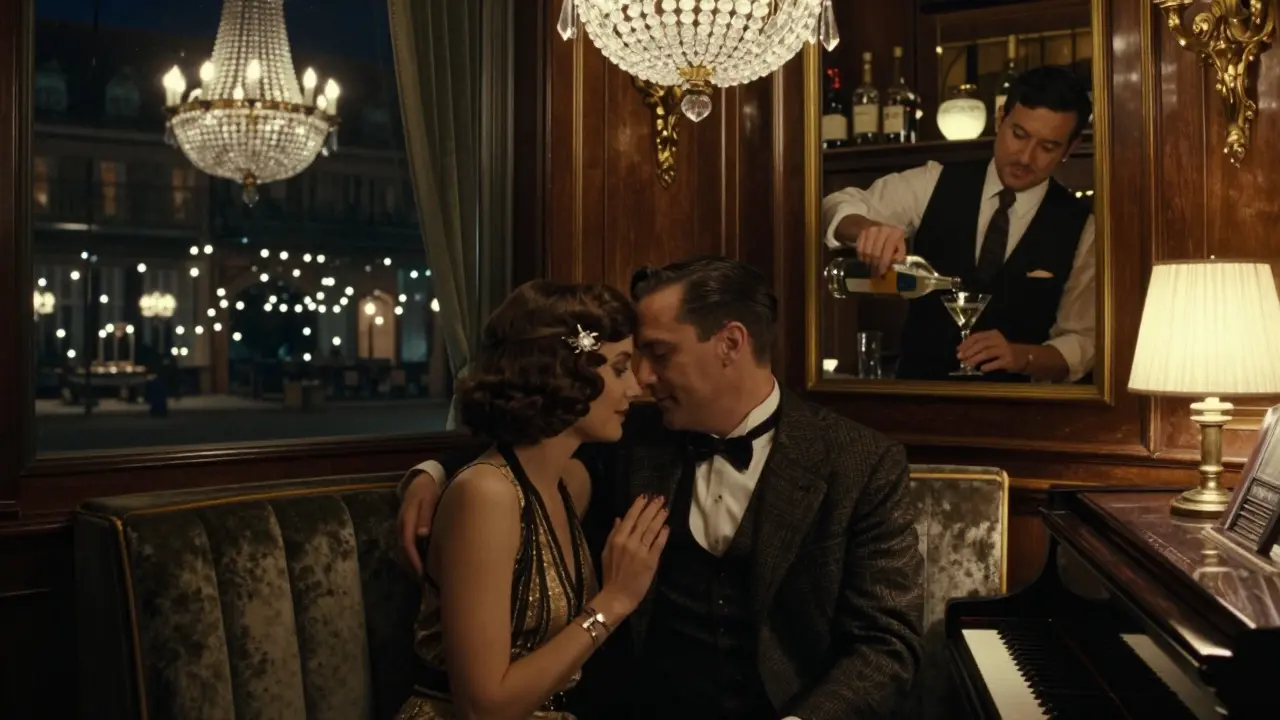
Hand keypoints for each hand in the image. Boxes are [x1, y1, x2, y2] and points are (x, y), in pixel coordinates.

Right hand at [398, 470, 443, 575]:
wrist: (420, 480)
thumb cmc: (429, 490)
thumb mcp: (430, 499)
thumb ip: (426, 516)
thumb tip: (422, 535)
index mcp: (407, 518)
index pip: (408, 543)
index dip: (414, 559)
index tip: (421, 573)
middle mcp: (400, 524)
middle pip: (403, 549)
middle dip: (411, 565)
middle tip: (422, 580)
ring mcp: (400, 525)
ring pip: (401, 548)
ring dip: (409, 562)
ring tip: (420, 575)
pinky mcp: (403, 527)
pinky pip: (404, 544)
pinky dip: (409, 555)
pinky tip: (418, 562)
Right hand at [593, 495, 669, 619]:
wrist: (617, 595)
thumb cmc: (610, 574)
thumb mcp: (606, 552)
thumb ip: (613, 534)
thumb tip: (619, 518)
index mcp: (617, 539)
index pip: (630, 517)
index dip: (638, 505)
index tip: (645, 495)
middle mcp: (630, 542)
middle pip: (643, 520)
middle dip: (652, 507)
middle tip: (660, 497)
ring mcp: (641, 551)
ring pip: (652, 529)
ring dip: (660, 517)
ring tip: (665, 508)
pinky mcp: (651, 561)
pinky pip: (658, 544)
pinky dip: (663, 534)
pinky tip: (667, 527)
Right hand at [855, 223, 906, 276]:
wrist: (881, 227)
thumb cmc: (893, 239)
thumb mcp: (901, 245)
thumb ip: (899, 255)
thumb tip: (892, 266)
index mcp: (895, 233)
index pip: (887, 253)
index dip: (883, 265)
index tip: (882, 273)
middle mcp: (883, 230)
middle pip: (875, 253)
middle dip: (875, 265)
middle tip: (875, 273)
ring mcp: (871, 230)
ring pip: (866, 252)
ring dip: (868, 262)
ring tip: (870, 267)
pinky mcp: (862, 232)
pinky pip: (859, 248)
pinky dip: (861, 257)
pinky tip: (865, 260)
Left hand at [957, 330, 1028, 373]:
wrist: (1022, 356)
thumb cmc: (1002, 350)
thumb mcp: (991, 343)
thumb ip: (979, 345)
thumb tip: (962, 351)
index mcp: (993, 334)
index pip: (977, 337)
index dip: (966, 343)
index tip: (958, 350)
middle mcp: (999, 340)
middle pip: (981, 344)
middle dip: (969, 351)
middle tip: (960, 358)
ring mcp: (1004, 350)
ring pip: (987, 353)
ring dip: (975, 359)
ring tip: (967, 364)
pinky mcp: (1008, 360)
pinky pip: (995, 363)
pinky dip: (987, 366)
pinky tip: (982, 369)